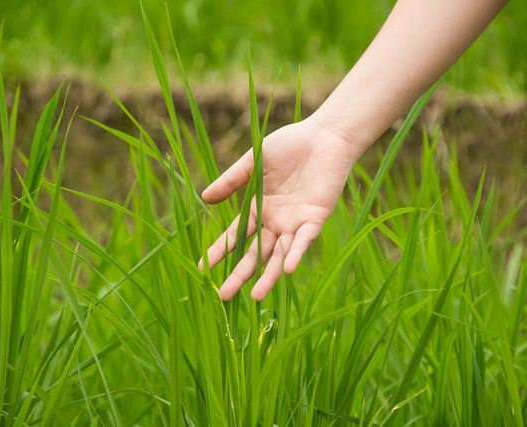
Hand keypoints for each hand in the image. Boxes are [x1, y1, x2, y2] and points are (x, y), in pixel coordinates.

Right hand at [199, 118, 357, 300]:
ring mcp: (294, 223)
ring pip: (278, 256)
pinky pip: (303, 241)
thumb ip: (232, 180)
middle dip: (239, 274)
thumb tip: (204, 198)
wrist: (325, 137)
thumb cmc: (290, 145)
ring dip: (268, 276)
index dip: (218, 252)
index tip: (202, 269)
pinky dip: (295, 254)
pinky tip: (287, 270)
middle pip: (253, 254)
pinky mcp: (314, 219)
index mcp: (258, 208)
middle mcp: (275, 222)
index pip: (234, 236)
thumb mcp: (254, 161)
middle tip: (223, 296)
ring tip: (255, 297)